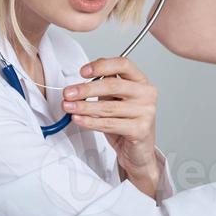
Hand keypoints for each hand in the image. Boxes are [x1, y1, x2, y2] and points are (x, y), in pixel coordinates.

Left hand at [62, 57, 159, 188]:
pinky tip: (79, 119)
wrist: (138, 151)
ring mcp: (146, 112)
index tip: (83, 72)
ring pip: (108, 107)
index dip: (101, 66)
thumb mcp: (114, 100)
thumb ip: (102, 88)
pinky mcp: (140, 130)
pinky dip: (90, 122)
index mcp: (140, 81)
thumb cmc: (125, 122)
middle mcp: (146, 94)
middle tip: (68, 93)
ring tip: (69, 107)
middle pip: (113, 85)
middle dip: (86, 89)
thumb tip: (78, 85)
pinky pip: (109, 124)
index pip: (123, 64)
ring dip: (84, 107)